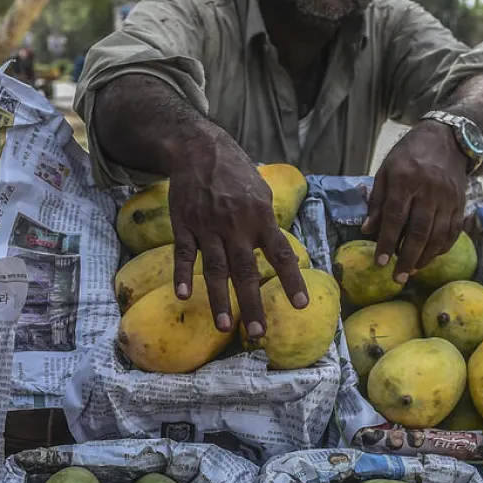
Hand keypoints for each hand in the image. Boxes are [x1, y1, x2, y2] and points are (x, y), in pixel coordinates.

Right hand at [169, 139, 308, 338]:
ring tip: (226, 326)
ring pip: (215, 269)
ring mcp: (208, 227)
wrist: (199, 150)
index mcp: (260, 217)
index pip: (280, 254)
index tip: (300, 305)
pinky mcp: (184, 225)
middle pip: (246, 270)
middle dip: (252, 303)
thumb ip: (268, 223)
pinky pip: (183, 254)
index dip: (291, 280)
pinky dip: (183, 275)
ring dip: (220, 299)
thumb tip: (280, 250)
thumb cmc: (235, 173)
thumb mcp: (261, 192)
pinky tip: (183, 295)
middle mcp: (236, 226)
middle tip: (258, 332)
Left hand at [362, 121, 467, 281]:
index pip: (396, 217)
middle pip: (419, 230)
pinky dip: (442, 248)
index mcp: (406, 179)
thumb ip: (377, 201)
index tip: (380, 262)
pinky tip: (430, 257)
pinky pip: (453, 231)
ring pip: (438, 234)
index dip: (388, 242)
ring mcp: (449, 197)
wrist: (447, 140)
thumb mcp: (386, 171)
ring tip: (412, 271)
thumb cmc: (409, 156)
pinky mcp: (461, 203)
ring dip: (425, 257)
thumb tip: (368, 231)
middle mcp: (430, 190)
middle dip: (407, 257)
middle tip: (398, 277)